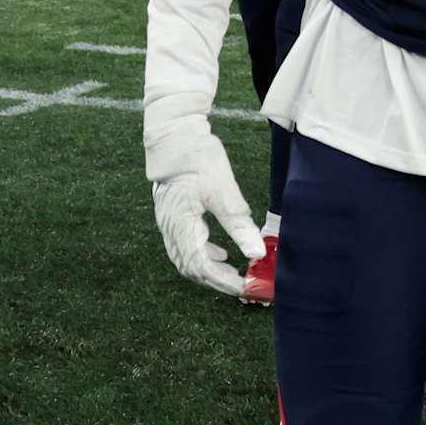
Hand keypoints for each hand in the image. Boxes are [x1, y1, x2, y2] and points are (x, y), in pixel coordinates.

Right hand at [150, 135, 265, 296]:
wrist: (175, 138)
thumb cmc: (199, 159)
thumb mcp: (224, 191)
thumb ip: (239, 224)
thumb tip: (257, 253)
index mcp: (182, 226)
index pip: (202, 267)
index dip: (224, 281)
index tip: (246, 286)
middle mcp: (170, 230)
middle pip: (192, 269)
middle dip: (218, 281)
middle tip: (244, 285)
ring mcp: (168, 224)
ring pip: (187, 260)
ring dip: (210, 270)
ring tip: (235, 273)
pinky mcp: (172, 217)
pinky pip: (185, 247)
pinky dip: (203, 256)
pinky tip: (220, 253)